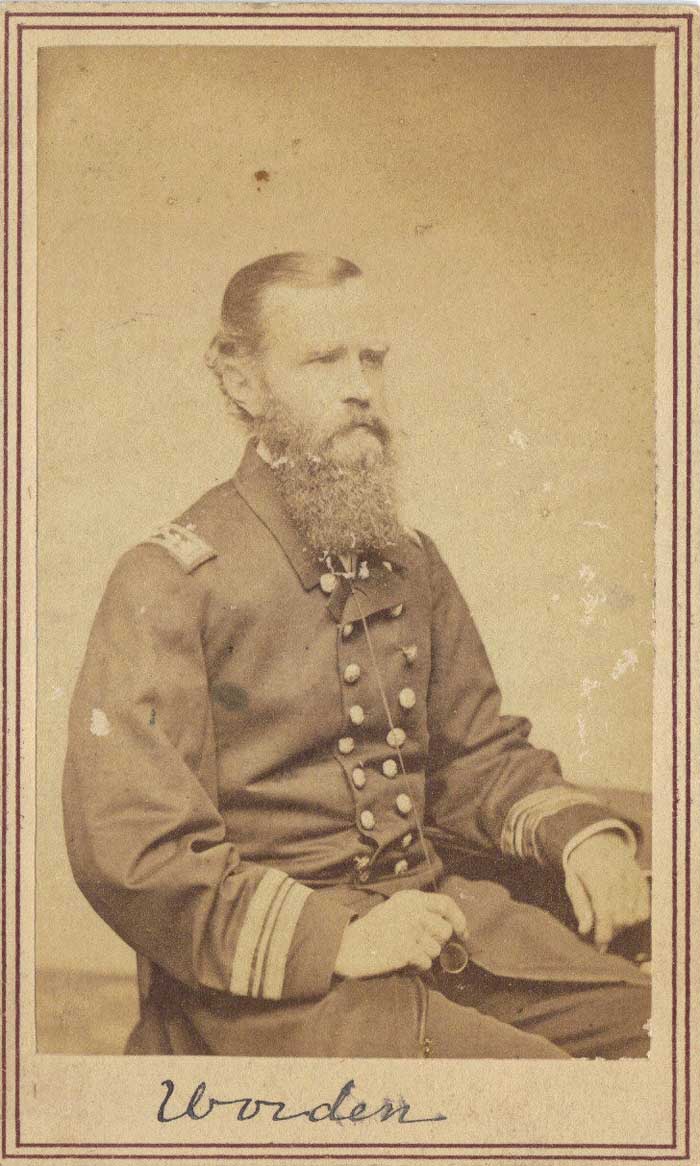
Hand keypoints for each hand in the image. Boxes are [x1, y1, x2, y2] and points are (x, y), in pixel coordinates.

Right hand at [334, 890, 467, 978]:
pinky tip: (401, 961)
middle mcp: (413, 910)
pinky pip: (425, 963)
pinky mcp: (406, 950)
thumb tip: (451, 928)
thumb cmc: (374, 930)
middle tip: (418, 945)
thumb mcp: (397, 909)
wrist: (348, 945)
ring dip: (424, 956)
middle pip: (444, 931)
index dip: (459, 919)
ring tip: (404, 951)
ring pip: (436, 950)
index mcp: (411, 898)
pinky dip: (416, 967)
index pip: (446, 904)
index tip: (463, 934)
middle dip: (436, 942)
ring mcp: (410, 930)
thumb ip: (421, 912)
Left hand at [565, 831, 649, 951]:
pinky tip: (625, 914)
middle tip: (602, 931)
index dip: (604, 934)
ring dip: (624, 925)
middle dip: (612, 931)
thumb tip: (585, 930)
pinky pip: (646, 909)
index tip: (599, 946)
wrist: (598, 841)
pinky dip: (637, 917)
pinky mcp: (643, 882)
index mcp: (598, 878)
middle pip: (622, 919)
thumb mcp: (572, 882)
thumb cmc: (581, 866)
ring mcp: (633, 880)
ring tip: (612, 921)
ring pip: (635, 916)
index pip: (605, 914)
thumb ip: (579, 905)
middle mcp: (619, 879)